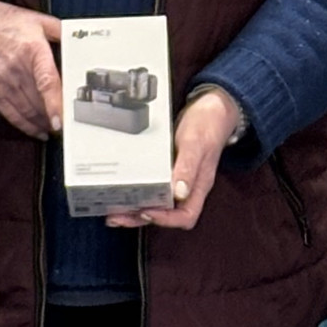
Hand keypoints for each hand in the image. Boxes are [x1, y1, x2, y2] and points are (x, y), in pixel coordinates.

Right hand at [0, 0, 62, 139]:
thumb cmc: (8, 23)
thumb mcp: (38, 20)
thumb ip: (61, 31)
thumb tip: (81, 42)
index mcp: (32, 49)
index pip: (46, 82)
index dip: (54, 103)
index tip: (61, 120)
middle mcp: (17, 67)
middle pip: (38, 101)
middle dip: (54, 117)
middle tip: (69, 126)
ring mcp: (2, 80)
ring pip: (26, 110)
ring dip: (42, 123)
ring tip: (55, 129)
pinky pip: (10, 113)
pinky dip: (25, 125)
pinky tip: (37, 130)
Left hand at [106, 87, 241, 233]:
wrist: (211, 107)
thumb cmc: (207, 124)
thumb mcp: (196, 143)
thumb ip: (188, 167)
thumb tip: (179, 193)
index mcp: (199, 185)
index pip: (186, 216)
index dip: (166, 219)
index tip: (146, 211)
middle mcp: (188, 187)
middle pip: (167, 215)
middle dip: (141, 218)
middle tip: (118, 217)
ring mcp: (178, 179)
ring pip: (158, 204)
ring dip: (136, 210)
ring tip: (115, 212)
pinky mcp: (169, 170)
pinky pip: (154, 188)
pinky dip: (138, 193)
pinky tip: (124, 192)